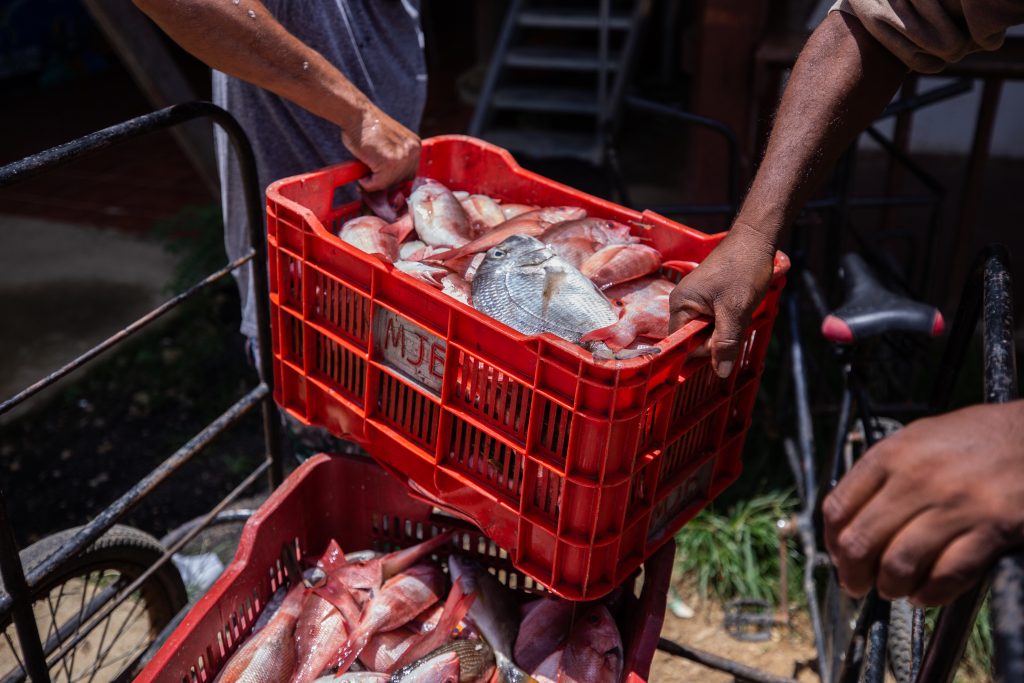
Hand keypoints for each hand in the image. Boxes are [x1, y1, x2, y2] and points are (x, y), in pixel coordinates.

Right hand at [341, 103, 420, 191]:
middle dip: (385, 181)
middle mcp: (413, 152)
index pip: (409, 172)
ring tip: (365, 174)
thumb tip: (391, 184)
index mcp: (415, 146)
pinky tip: (362, 176)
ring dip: (375, 183)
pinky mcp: (390, 164)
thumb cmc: (367, 128)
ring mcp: (403, 158)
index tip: (379, 177)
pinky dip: (367, 184)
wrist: (357, 115)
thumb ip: (396, 158)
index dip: (393, 177)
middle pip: (402, 180)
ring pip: (390, 184)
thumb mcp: (391, 143)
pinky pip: (378, 184)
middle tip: (370, 178)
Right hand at [668, 223, 775, 377]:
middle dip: (717, 339)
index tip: (725, 341)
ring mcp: (694, 300)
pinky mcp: (706, 298)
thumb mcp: (735, 310)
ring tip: (739, 311)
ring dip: (725, 330)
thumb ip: (726, 343)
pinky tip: (738, 308)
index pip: (683, 343)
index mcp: (680, 305)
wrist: (755, 240)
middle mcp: (682, 303)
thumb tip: (720, 372)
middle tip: (736, 321)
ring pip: (707, 331)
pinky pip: (713, 321)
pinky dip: (728, 321)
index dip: (704, 350)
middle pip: (695, 339)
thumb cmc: (743, 269)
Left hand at [823, 402, 1023, 605]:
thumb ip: (880, 473)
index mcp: (891, 455)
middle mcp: (916, 479)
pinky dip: (929, 594)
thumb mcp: (915, 438)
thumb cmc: (975, 437)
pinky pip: (946, 575)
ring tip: (892, 589)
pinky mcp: (991, 530)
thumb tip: (848, 517)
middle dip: (852, 574)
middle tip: (857, 584)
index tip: (837, 555)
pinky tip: (924, 594)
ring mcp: (954, 506)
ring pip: (898, 564)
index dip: (831, 542)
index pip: (838, 509)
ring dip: (889, 587)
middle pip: (860, 542)